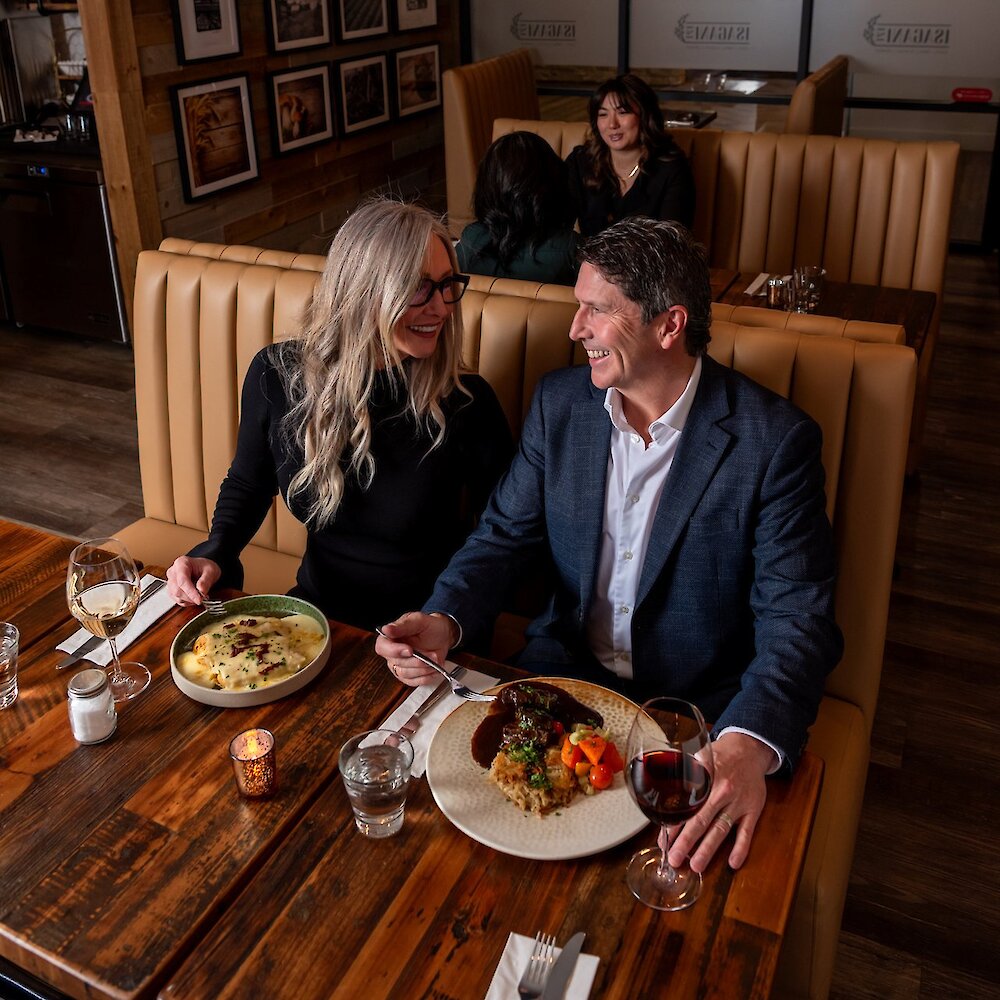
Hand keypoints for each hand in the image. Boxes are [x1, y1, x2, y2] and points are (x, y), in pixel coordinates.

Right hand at [166, 556, 221, 606]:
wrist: (203, 569)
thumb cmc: (205, 568)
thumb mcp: (211, 571)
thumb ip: (206, 580)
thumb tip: (201, 590)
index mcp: (181, 563)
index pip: (182, 580)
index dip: (190, 592)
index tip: (199, 599)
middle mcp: (173, 572)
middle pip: (177, 590)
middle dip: (191, 597)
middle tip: (203, 597)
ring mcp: (171, 581)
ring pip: (176, 596)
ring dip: (189, 600)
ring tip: (200, 595)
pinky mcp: (172, 590)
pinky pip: (177, 600)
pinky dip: (187, 602)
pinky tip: (195, 597)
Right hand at [375, 612, 457, 687]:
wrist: (443, 636)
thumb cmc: (430, 626)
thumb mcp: (418, 621)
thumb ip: (402, 626)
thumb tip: (386, 629)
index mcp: (390, 638)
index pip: (382, 647)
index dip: (394, 651)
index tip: (410, 650)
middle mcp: (392, 654)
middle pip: (397, 663)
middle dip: (417, 660)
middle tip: (431, 654)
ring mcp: (399, 666)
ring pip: (406, 674)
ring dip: (423, 668)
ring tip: (435, 658)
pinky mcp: (409, 676)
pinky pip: (414, 682)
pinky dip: (426, 676)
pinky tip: (434, 668)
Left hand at [665, 732, 772, 872]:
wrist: (750, 749)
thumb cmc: (720, 756)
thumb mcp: (698, 756)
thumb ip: (682, 773)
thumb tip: (658, 786)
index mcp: (705, 778)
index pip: (686, 806)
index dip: (674, 825)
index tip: (663, 841)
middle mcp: (721, 791)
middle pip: (701, 821)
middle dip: (686, 842)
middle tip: (674, 859)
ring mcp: (739, 802)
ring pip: (721, 829)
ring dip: (708, 849)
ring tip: (696, 865)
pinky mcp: (753, 810)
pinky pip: (747, 832)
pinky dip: (741, 848)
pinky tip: (733, 863)